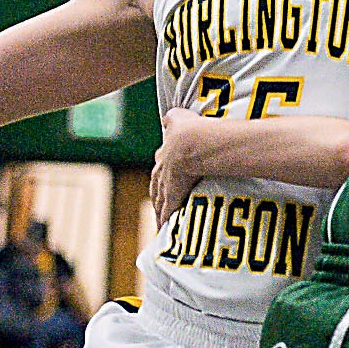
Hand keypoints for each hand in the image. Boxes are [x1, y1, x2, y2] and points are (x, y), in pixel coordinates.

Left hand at [151, 108, 210, 224]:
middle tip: (158, 204)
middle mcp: (161, 172)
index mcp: (164, 155)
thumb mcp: (179, 117)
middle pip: (156, 187)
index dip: (160, 174)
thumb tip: (168, 118)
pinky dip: (164, 221)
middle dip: (157, 196)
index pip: (159, 167)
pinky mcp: (172, 198)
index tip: (162, 179)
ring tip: (160, 221)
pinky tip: (163, 230)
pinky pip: (167, 213)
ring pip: (159, 202)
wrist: (191, 144)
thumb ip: (173, 118)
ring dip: (159, 211)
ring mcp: (166, 186)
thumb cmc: (189, 129)